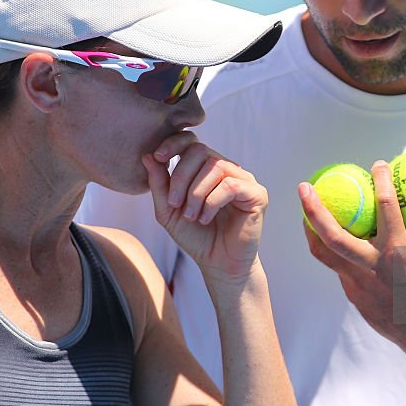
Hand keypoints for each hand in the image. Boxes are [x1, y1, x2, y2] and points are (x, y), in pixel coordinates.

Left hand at [143, 134, 266, 285]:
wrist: (218, 264)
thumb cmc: (196, 236)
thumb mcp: (169, 210)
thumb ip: (159, 184)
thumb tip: (148, 156)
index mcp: (206, 168)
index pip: (192, 142)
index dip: (174, 144)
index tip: (159, 157)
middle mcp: (226, 169)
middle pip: (200, 151)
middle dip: (181, 177)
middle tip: (175, 204)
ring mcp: (243, 179)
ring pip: (215, 166)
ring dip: (196, 193)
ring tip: (191, 215)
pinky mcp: (256, 194)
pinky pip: (231, 185)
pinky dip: (212, 201)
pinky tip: (205, 218)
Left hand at [298, 160, 405, 340]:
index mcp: (399, 254)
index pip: (386, 208)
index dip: (381, 181)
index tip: (377, 164)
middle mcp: (373, 269)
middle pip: (333, 236)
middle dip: (314, 209)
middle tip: (304, 186)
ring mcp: (358, 285)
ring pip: (324, 254)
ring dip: (311, 229)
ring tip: (305, 209)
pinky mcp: (353, 296)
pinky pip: (338, 268)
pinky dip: (331, 250)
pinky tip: (331, 236)